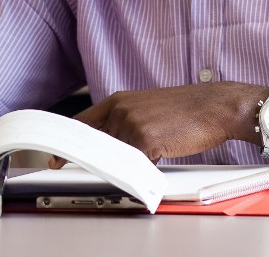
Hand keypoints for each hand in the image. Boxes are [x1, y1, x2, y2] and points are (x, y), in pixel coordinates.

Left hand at [70, 83, 253, 163]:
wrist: (214, 106)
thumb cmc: (185, 110)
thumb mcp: (146, 108)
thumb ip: (123, 123)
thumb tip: (107, 147)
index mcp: (117, 101)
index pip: (81, 123)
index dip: (66, 142)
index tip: (54, 157)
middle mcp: (120, 110)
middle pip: (96, 144)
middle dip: (96, 159)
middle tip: (98, 166)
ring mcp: (131, 124)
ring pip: (118, 156)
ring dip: (132, 161)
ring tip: (156, 147)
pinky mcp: (145, 140)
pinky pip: (136, 165)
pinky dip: (146, 167)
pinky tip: (163, 154)